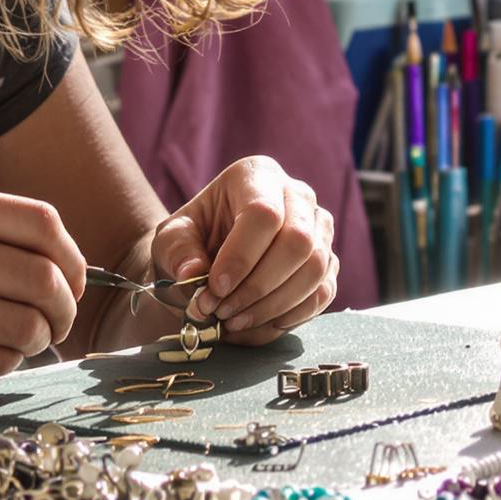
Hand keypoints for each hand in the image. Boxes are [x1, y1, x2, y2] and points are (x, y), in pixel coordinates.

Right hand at [0, 183, 84, 382]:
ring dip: (41, 339)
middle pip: (44, 280)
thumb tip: (69, 269)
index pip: (43, 224)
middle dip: (66, 307)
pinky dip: (10, 361)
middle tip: (58, 319)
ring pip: (28, 327)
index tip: (73, 279)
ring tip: (28, 338)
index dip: (74, 257)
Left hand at [145, 156, 336, 345]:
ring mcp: (320, 229)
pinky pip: (323, 293)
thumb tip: (194, 274)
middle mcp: (298, 196)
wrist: (210, 256)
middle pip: (298, 242)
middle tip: (222, 311)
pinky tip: (257, 323)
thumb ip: (178, 252)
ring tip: (233, 321)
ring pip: (315, 270)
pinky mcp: (328, 262)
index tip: (215, 288)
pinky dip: (290, 316)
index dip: (241, 257)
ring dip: (272, 306)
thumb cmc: (193, 240)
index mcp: (258, 176)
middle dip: (258, 286)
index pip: (263, 214)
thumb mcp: (171, 239)